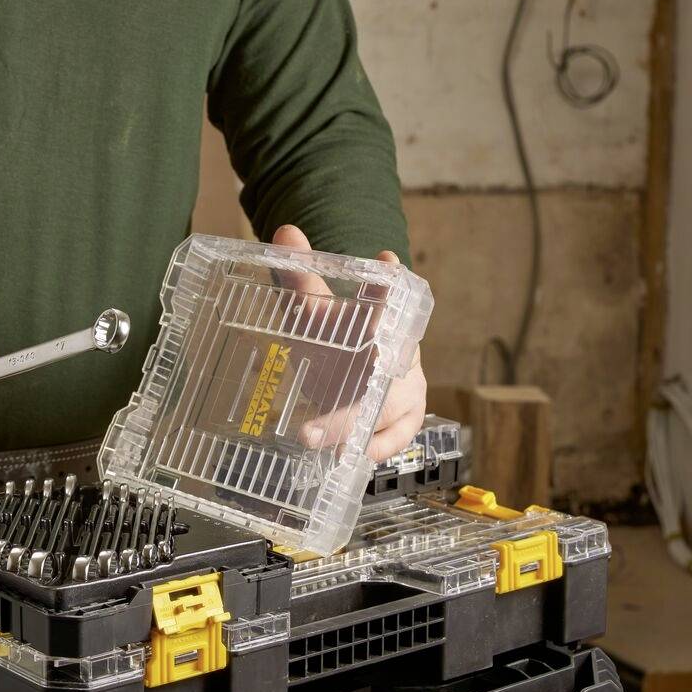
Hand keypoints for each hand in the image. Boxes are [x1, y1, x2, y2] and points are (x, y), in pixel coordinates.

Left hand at [268, 223, 427, 461]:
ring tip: (312, 437)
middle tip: (333, 389)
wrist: (371, 370)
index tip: (388, 261)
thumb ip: (300, 276)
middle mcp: (404, 356)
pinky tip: (342, 459)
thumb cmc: (343, 339)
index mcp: (389, 318)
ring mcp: (407, 394)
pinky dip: (367, 450)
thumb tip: (283, 232)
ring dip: (352, 427)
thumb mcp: (318, 311)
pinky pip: (390, 442)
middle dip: (358, 375)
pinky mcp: (403, 425)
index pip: (393, 296)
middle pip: (387, 368)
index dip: (389, 283)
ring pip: (387, 413)